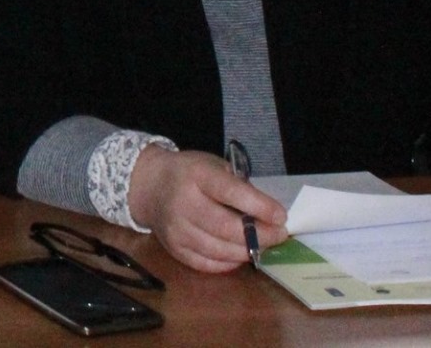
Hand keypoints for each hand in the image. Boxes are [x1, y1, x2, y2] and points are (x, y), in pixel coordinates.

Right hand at [127, 146, 287, 272]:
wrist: (148, 185)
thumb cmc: (190, 173)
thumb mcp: (213, 166)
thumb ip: (238, 187)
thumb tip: (269, 216)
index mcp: (196, 175)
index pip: (231, 192)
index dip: (260, 206)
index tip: (281, 216)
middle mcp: (183, 203)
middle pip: (227, 228)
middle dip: (260, 235)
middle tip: (279, 235)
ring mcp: (176, 229)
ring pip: (220, 250)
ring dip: (248, 251)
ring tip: (262, 245)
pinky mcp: (173, 248)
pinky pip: (208, 264)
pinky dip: (229, 262)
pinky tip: (238, 253)